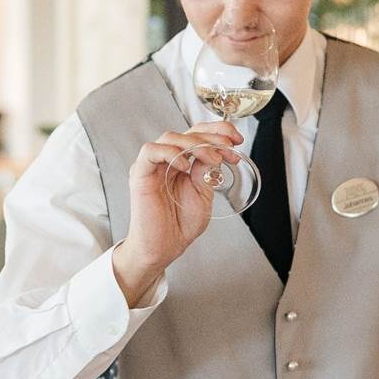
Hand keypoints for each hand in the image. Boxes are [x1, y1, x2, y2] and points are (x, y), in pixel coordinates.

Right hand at [111, 121, 241, 305]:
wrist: (165, 247)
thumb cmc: (181, 223)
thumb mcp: (203, 193)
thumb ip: (206, 172)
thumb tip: (216, 152)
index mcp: (182, 161)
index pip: (198, 134)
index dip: (218, 131)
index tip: (238, 140)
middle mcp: (166, 159)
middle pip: (187, 132)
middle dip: (213, 137)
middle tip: (229, 150)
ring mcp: (152, 165)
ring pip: (170, 137)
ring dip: (196, 144)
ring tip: (213, 160)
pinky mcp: (140, 174)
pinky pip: (150, 151)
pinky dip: (170, 153)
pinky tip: (186, 166)